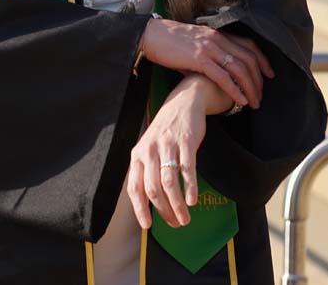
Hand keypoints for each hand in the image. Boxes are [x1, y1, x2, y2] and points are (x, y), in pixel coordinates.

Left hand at [126, 74, 224, 228]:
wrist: (183, 103)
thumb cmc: (165, 132)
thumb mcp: (149, 148)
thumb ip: (147, 171)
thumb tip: (149, 203)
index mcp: (137, 155)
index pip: (134, 187)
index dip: (140, 208)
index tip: (147, 226)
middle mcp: (149, 150)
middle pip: (153, 188)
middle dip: (163, 210)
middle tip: (175, 224)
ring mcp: (167, 146)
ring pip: (169, 182)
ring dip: (177, 204)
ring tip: (185, 218)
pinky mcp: (186, 142)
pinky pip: (186, 169)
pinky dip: (189, 187)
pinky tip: (192, 200)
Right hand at [140, 19, 273, 108]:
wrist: (150, 35)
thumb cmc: (168, 42)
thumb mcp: (194, 44)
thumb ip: (207, 56)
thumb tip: (215, 74)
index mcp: (217, 34)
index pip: (248, 45)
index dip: (262, 60)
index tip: (269, 74)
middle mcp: (216, 39)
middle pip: (248, 59)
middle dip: (258, 79)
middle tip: (262, 96)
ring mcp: (208, 48)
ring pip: (239, 69)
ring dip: (250, 87)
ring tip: (253, 102)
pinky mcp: (199, 59)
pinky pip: (222, 76)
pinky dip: (234, 89)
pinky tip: (240, 100)